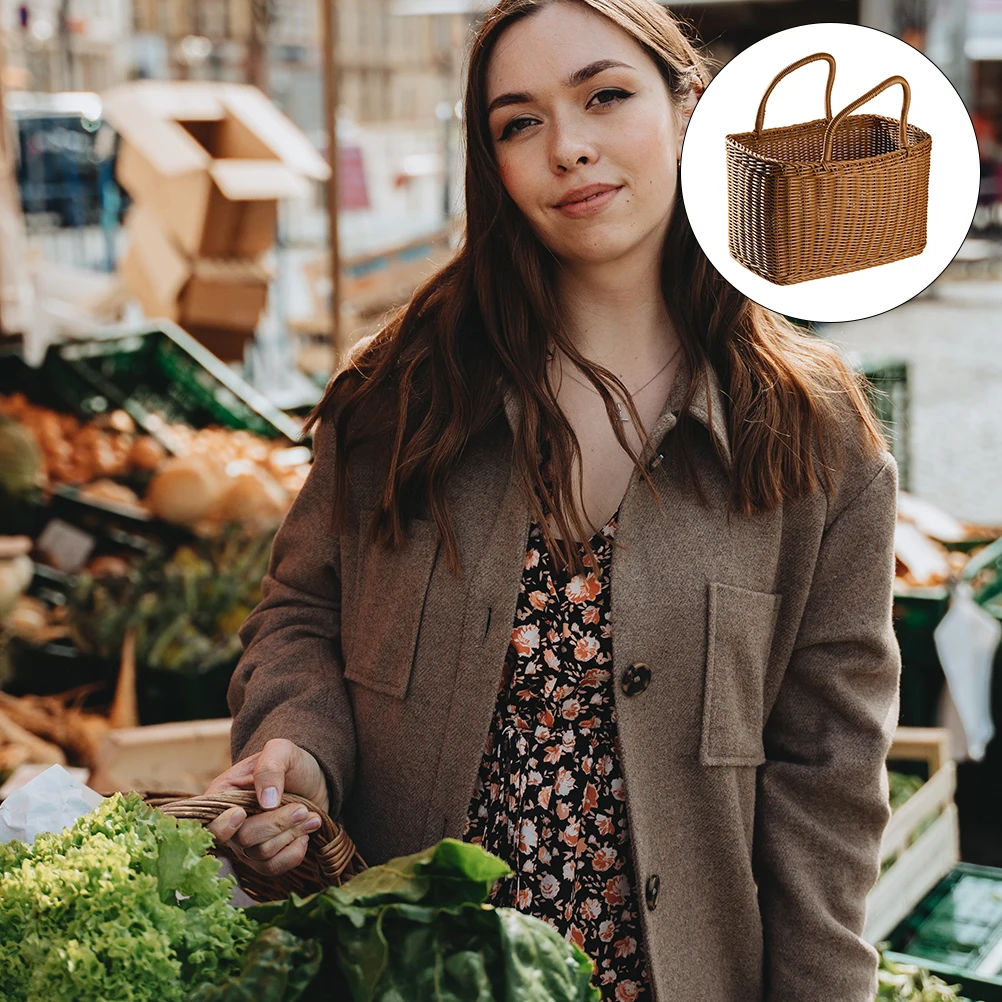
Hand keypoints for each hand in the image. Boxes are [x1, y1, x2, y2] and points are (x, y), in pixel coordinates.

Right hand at [205, 738, 329, 876]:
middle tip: (301, 808)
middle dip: (276, 824)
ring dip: (291, 834)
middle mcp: (229, 824)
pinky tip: (305, 835)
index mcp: (223, 795)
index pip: (210, 823)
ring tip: (309, 815)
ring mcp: (245, 844)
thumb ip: (270, 768)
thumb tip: (266, 801)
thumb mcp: (282, 752)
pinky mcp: (264, 858)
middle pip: (242, 839)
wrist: (314, 781)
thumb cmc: (292, 764)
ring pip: (261, 854)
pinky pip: (272, 868)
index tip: (243, 812)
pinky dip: (293, 853)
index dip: (224, 825)